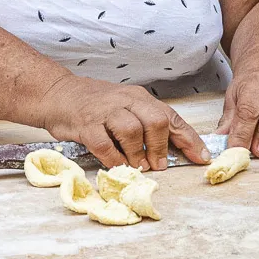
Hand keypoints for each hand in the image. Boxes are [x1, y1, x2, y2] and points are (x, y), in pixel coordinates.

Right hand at [36, 74, 211, 170]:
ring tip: (137, 166)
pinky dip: (115, 160)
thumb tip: (172, 150)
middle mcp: (124, 100)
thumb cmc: (92, 104)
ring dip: (138, 155)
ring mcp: (104, 112)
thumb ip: (145, 123)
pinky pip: (105, 146)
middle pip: (155, 121)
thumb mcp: (124, 106)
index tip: (202, 158)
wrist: (56, 93)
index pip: (170, 117)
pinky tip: (116, 165)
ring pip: (132, 132)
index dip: (189, 139)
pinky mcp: (86, 125)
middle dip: (161, 148)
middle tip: (159, 165)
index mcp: (138, 97)